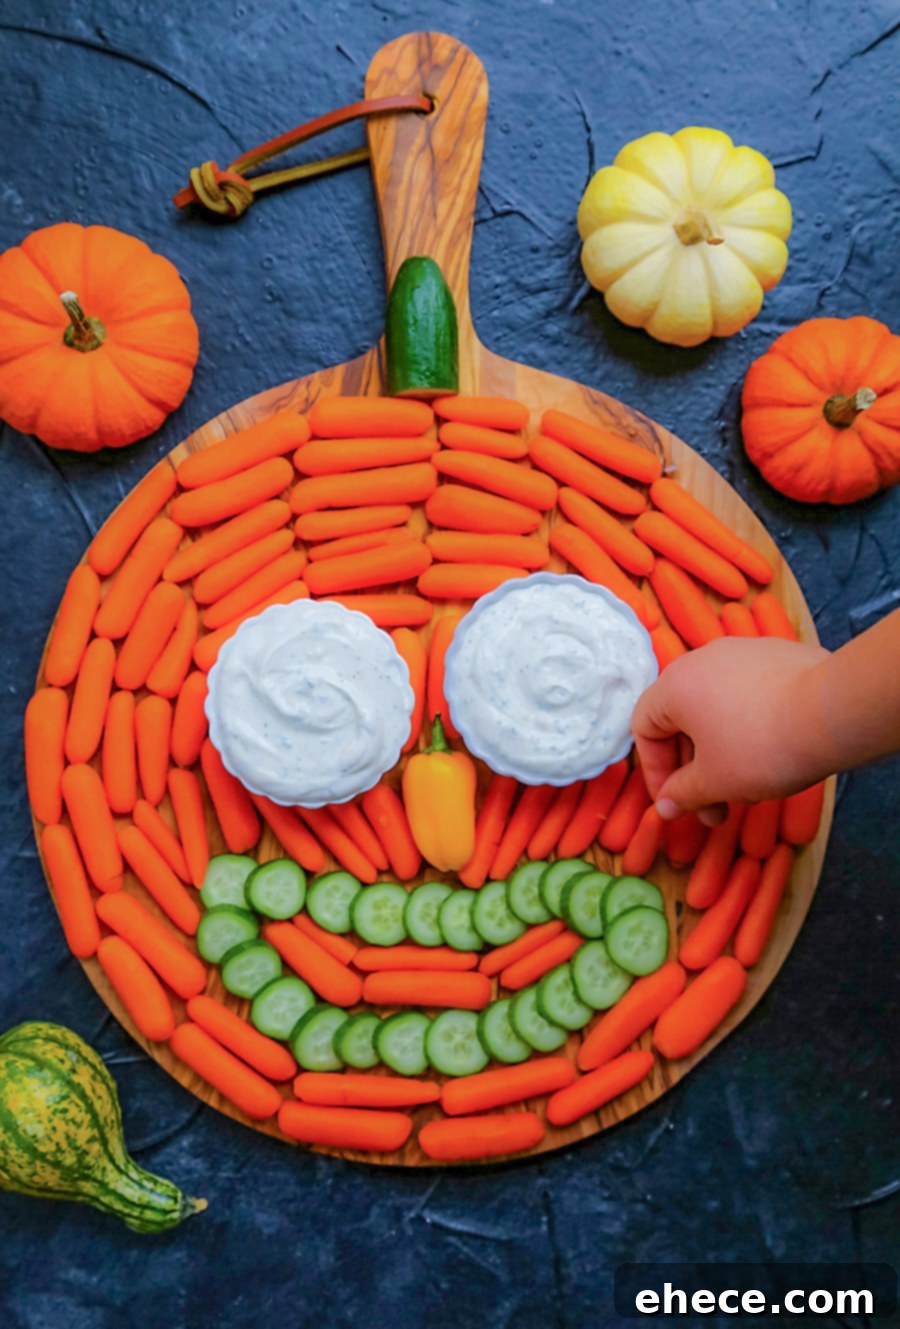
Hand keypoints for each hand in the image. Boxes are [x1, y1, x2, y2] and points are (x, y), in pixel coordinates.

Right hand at [632, 637, 832, 824]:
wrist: (832, 712)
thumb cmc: (760, 747)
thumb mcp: (714, 782)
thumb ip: (681, 794)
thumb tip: (664, 808)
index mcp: (674, 685)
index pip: (644, 729)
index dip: (656, 773)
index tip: (678, 804)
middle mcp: (702, 660)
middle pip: (682, 721)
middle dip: (695, 772)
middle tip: (715, 810)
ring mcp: (742, 653)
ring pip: (716, 711)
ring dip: (722, 754)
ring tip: (750, 790)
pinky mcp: (776, 655)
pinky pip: (747, 696)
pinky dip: (748, 728)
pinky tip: (774, 756)